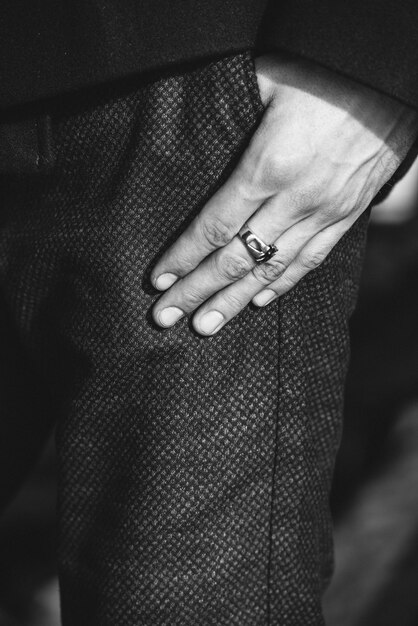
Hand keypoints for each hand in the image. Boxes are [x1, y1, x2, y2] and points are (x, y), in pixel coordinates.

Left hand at [151, 53, 417, 334]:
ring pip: (271, 270)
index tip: (159, 280)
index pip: (215, 226)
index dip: (184, 257)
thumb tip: (191, 132)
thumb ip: (230, 116)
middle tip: (166, 318)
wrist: (389, 83)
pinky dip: (282, 285)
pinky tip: (257, 302)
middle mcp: (295, 200)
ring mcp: (323, 214)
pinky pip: (310, 261)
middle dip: (197, 291)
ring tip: (205, 327)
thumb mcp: (267, 82)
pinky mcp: (346, 218)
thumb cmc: (324, 76)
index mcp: (268, 167)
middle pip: (236, 258)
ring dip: (234, 301)